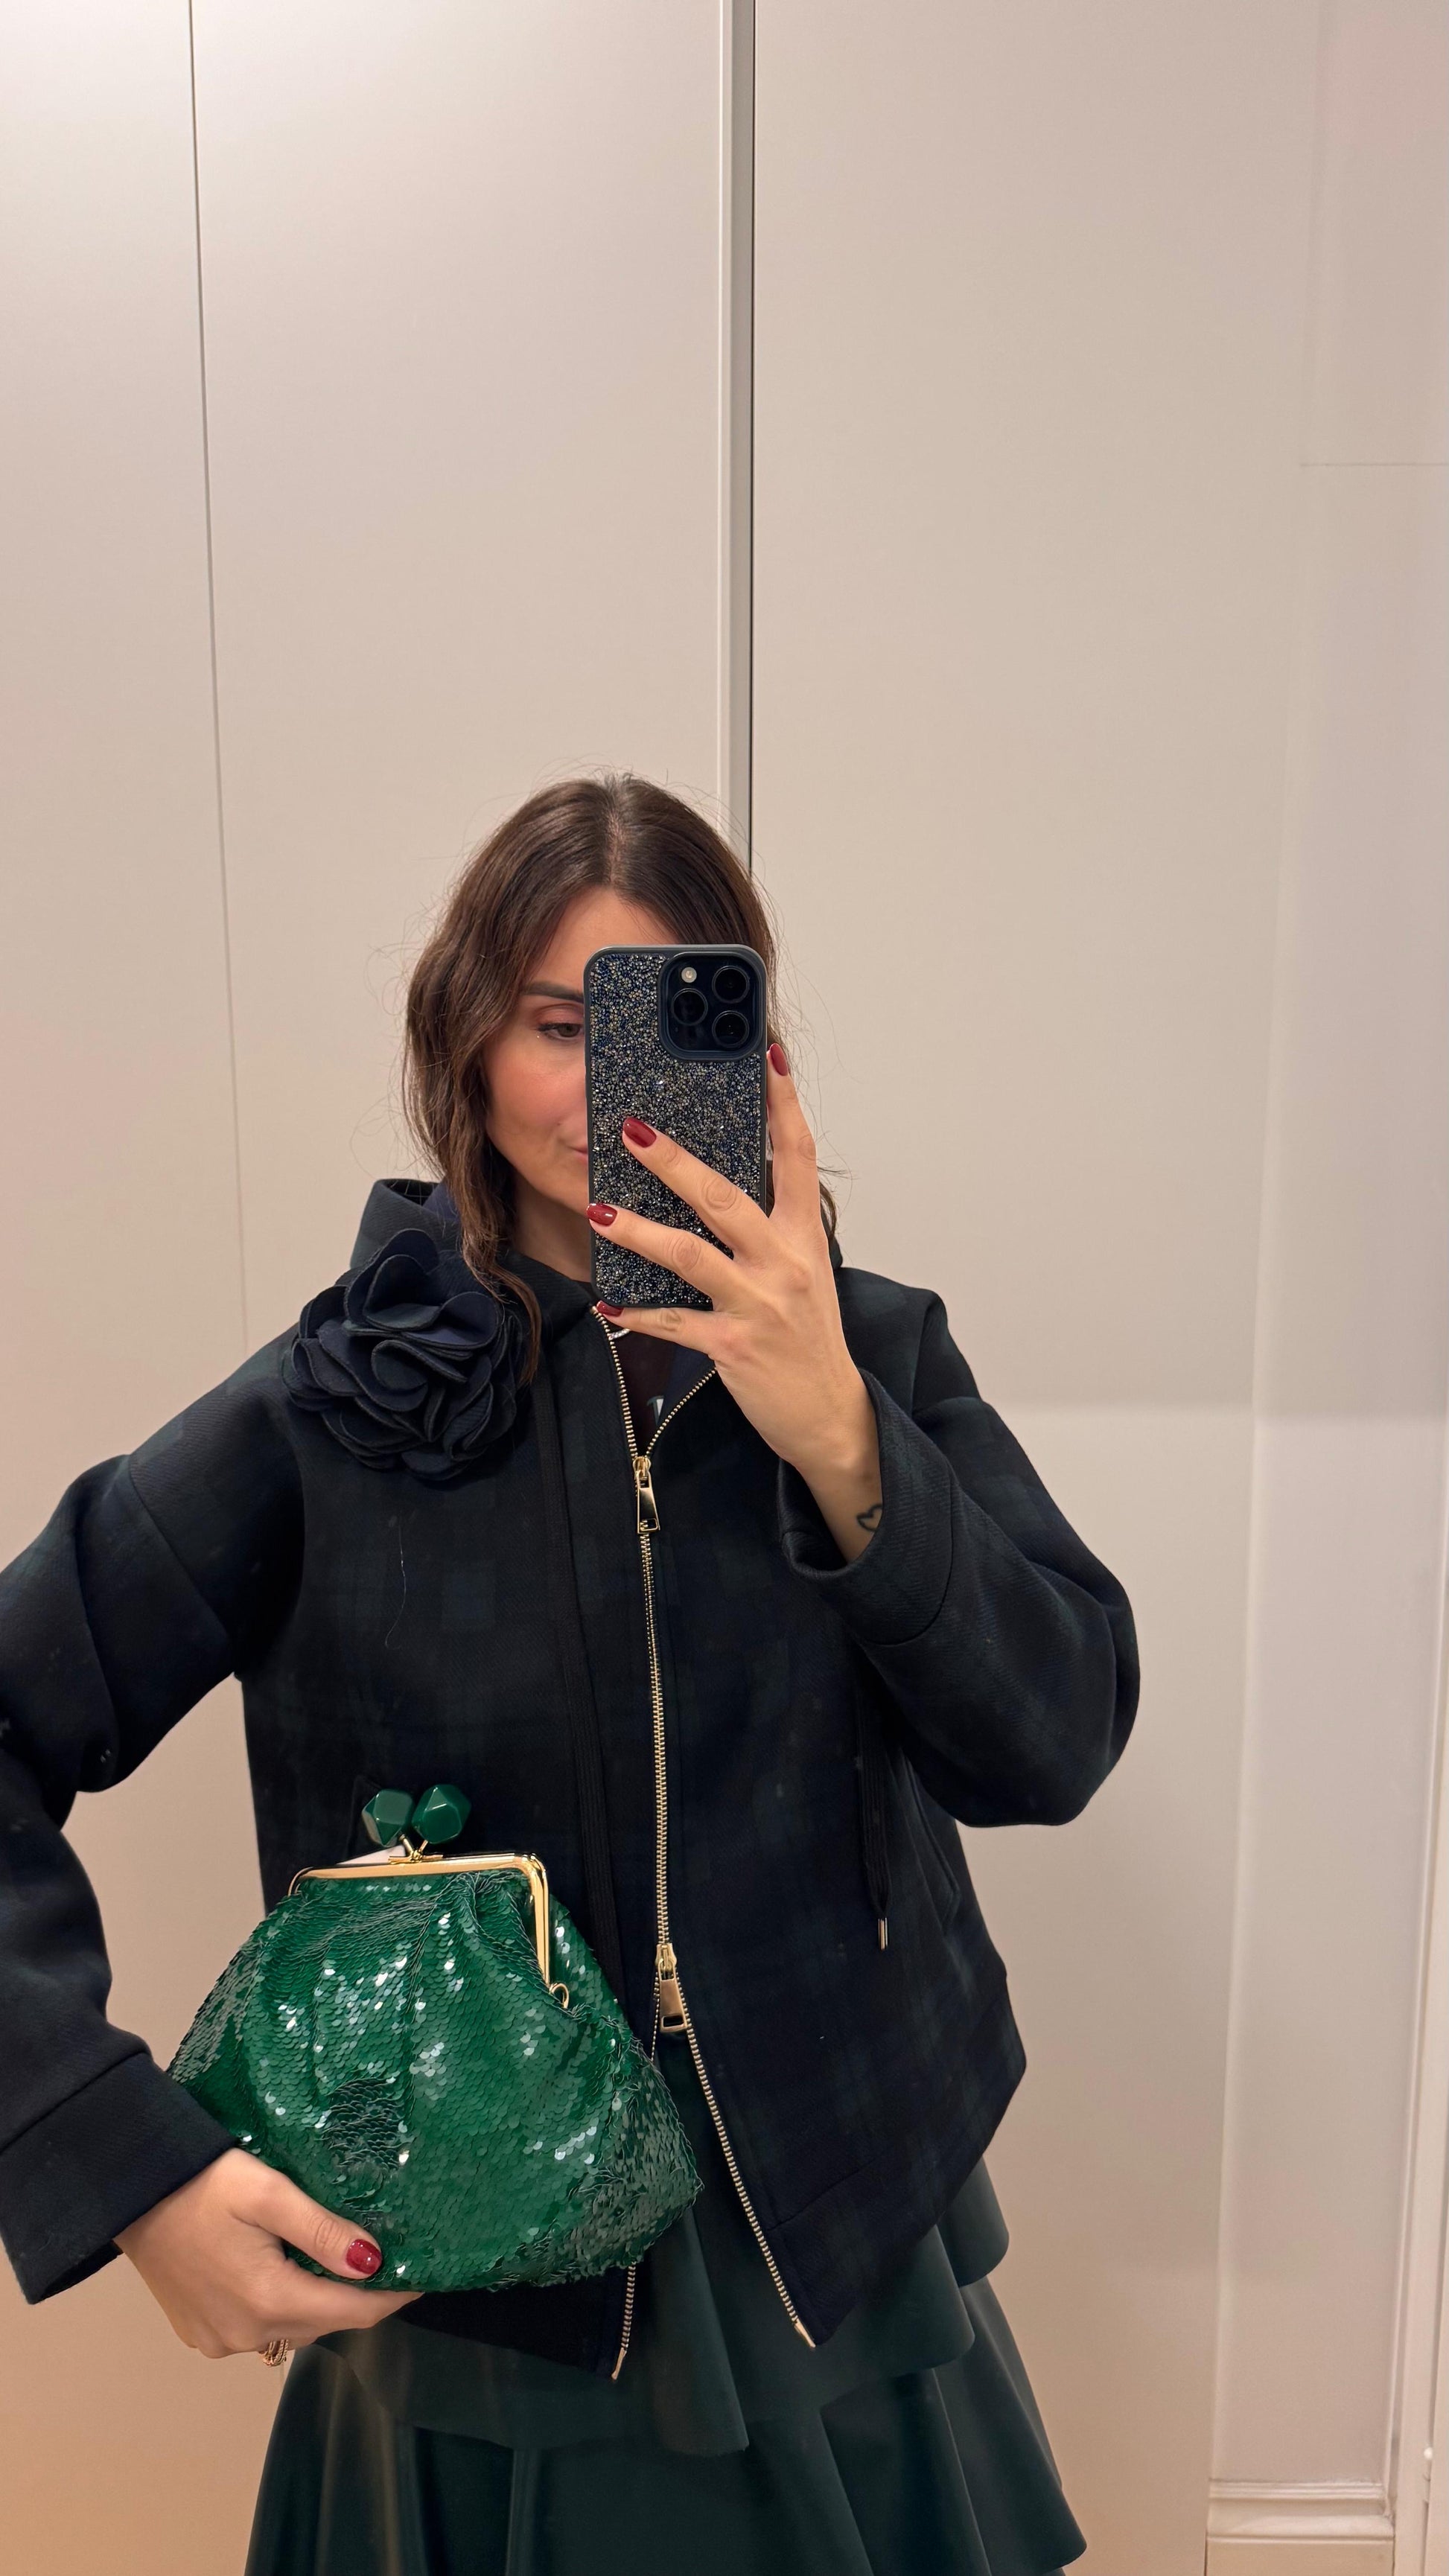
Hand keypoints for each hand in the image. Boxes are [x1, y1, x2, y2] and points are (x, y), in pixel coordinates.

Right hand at [115, 2147, 419, 2359]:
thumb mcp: (268, 2192)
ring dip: (319, 2302)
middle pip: (325, 2322)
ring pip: (293, 2329)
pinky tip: (285, 2273)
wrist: (129, 2190)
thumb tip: (375, 2262)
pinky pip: (259, 2329)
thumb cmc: (201, 2180)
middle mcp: (244, 2333)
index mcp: (267, 2300)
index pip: (354, 2312)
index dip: (393, 2295)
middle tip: (386, 2261)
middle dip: (359, 2297)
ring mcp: (219, 2340)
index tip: (425, 2274)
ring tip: (340, 2263)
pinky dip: (282, 2307)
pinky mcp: (200, 2334)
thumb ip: (322, 2230)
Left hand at [587, 1044, 881, 1562]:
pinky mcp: (732, 1347)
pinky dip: (636, 1314)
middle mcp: (785, 1264)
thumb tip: (721, 1185)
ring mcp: (758, 1305)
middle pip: (727, 1198)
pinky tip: (605, 1304)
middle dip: (675, 1161)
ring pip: (690, 1256)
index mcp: (805, 1237)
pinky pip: (674, 1323)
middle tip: (632, 1129)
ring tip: (599, 1209)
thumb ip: (774, 1229)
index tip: (766, 1055)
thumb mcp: (806, 1273)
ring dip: (639, 1231)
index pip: (799, 1155)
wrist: (831, 1416)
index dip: (783, 1103)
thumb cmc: (811, 1340)